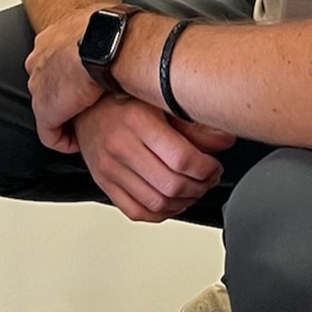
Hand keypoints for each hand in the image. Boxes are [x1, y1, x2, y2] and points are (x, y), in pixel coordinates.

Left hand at [25, 13, 108, 148]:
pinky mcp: (45, 111)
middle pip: (48, 82)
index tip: (86, 82)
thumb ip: (106, 29)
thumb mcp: (109, 20)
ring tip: (86, 125)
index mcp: (53, 36)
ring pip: (49, 108)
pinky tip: (79, 143)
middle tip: (87, 105)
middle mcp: (40, 59)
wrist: (109, 44)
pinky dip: (64, 140)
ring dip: (67, 118)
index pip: (55, 58)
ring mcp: (39, 86)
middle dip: (66, 95)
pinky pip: (50, 134)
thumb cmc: (116, 29)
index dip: (71, 73)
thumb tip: (124, 29)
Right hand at [74, 95, 234, 222]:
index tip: (213, 166)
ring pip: (157, 203)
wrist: (86, 105)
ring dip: (183, 202)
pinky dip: (160, 213)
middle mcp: (120, 145)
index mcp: (137, 120)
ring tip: (192, 189)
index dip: (207, 169)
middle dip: (199, 187)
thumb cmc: (125, 99)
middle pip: (171, 185)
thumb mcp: (160, 99)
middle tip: (208, 178)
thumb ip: (193, 122)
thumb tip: (225, 140)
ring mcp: (109, 168)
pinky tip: (171, 201)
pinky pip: (137, 212)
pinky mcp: (103, 183)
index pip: (182, 159)